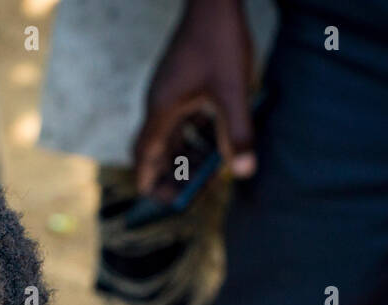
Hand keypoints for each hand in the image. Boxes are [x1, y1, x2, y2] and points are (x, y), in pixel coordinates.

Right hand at [133, 0, 255, 198]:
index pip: (145, 156)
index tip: (164, 202)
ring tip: (211, 170)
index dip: (152, 183)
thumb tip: (242, 172)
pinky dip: (195, 135)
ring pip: (171, 136)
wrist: (214, 0)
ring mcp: (169, 93)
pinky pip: (182, 119)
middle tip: (197, 192)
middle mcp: (160, 103)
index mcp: (162, 109)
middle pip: (157, 151)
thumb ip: (236, 134)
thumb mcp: (233, 92)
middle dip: (174, 175)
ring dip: (187, 156)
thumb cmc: (220, 41)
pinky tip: (217, 140)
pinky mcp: (181, 83)